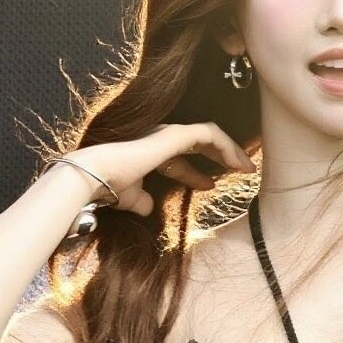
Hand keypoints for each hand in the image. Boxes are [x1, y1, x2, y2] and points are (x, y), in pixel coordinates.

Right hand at [61, 122, 256, 216]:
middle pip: (199, 143)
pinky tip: (237, 163)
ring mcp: (168, 134)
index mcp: (149, 152)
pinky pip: (210, 134)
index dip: (197, 173)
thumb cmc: (108, 187)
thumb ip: (141, 201)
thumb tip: (148, 208)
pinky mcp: (175, 134)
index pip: (180, 160)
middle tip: (242, 171)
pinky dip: (226, 146)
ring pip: (209, 135)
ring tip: (247, 167)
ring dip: (230, 150)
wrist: (95, 176)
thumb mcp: (130, 198)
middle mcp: (159, 139)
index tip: (212, 185)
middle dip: (222, 156)